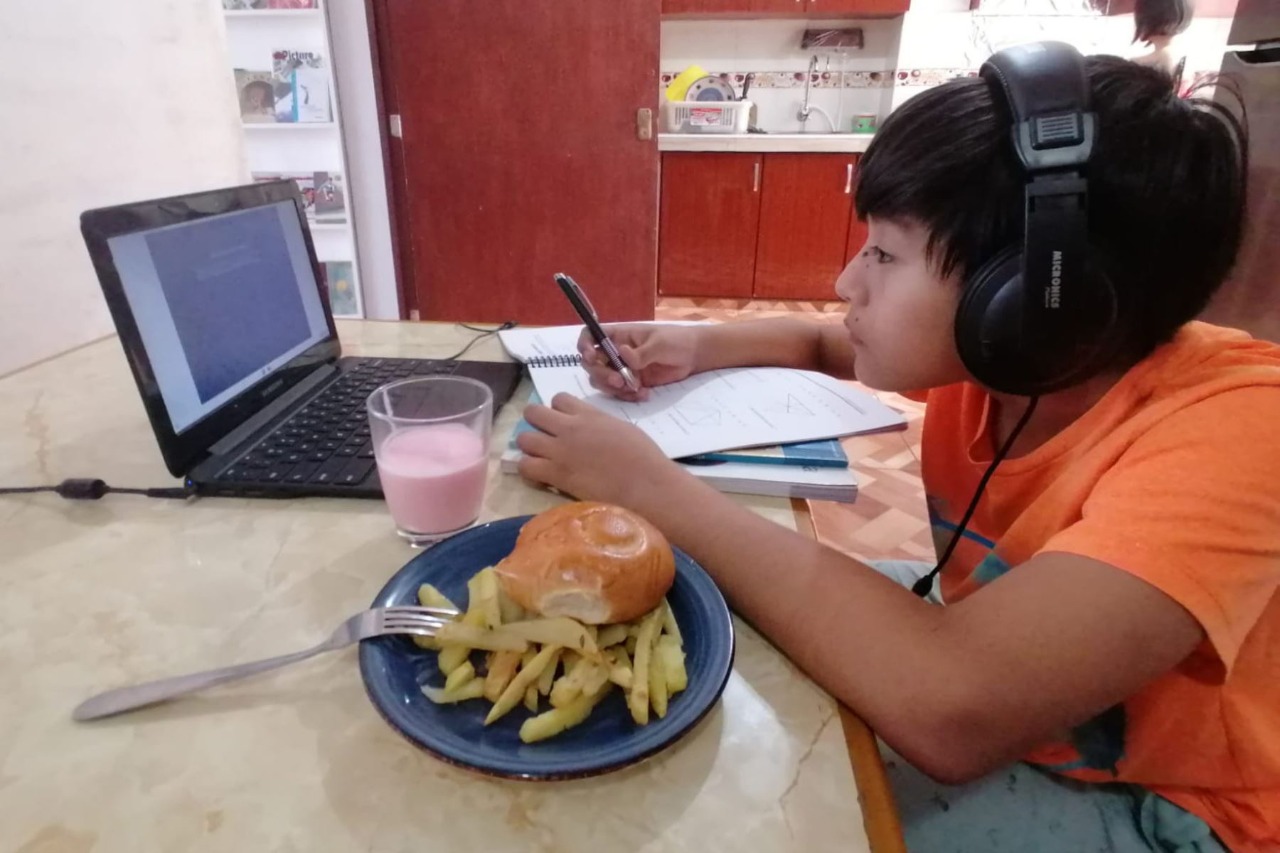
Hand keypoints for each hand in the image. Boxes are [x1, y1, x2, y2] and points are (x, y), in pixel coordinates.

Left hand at [516, 394, 680, 505]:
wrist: (646, 484)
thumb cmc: (644, 457)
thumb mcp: (622, 428)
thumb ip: (600, 424)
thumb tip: (591, 429)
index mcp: (589, 414)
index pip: (558, 399)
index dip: (558, 411)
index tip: (564, 423)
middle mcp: (570, 428)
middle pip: (533, 412)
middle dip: (536, 423)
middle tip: (545, 438)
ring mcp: (560, 451)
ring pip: (524, 439)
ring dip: (530, 448)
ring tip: (541, 459)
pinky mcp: (556, 474)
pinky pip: (525, 466)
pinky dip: (529, 471)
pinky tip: (542, 478)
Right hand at [577, 324, 699, 401]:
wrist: (693, 356)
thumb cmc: (676, 341)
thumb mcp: (659, 344)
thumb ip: (641, 352)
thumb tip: (622, 354)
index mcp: (619, 336)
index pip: (591, 335)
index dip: (584, 345)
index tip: (590, 356)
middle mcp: (615, 352)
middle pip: (592, 363)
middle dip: (602, 374)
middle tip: (619, 381)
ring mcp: (622, 369)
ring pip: (603, 381)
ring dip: (613, 388)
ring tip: (635, 389)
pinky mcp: (631, 383)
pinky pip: (619, 393)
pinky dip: (628, 396)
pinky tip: (644, 394)